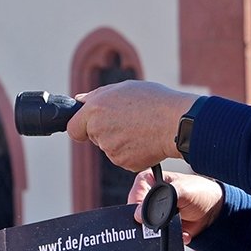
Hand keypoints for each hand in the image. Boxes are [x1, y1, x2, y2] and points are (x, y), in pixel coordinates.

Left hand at [67, 81, 198, 171]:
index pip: (73, 128)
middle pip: (94, 137)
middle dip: (106, 131)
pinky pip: (123, 158)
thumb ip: (98, 96)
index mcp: (95, 110)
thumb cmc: (154, 101)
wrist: (177, 123)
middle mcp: (99, 131)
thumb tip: (80, 100)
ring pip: (110, 148)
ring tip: (141, 128)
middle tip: (129, 121)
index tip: (90, 126)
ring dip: (121, 141)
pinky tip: (146, 140)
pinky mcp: (124, 163)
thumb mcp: (124, 88)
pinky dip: (133, 152)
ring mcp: (111, 150)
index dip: (82, 126)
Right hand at [129, 170, 223, 242]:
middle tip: (162, 225)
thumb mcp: (181, 191)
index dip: (138, 208)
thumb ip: (162, 200)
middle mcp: (147, 197)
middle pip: (136, 214)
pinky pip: (157, 238)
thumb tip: (140, 214)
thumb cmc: (199, 192)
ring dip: (159, 234)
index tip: (146, 217)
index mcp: (147, 181)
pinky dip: (170, 239)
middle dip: (148, 224)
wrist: (214, 210)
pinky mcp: (160, 227)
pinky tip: (182, 233)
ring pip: (144, 229)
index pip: (134, 197)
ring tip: (175, 228)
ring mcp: (153, 214)